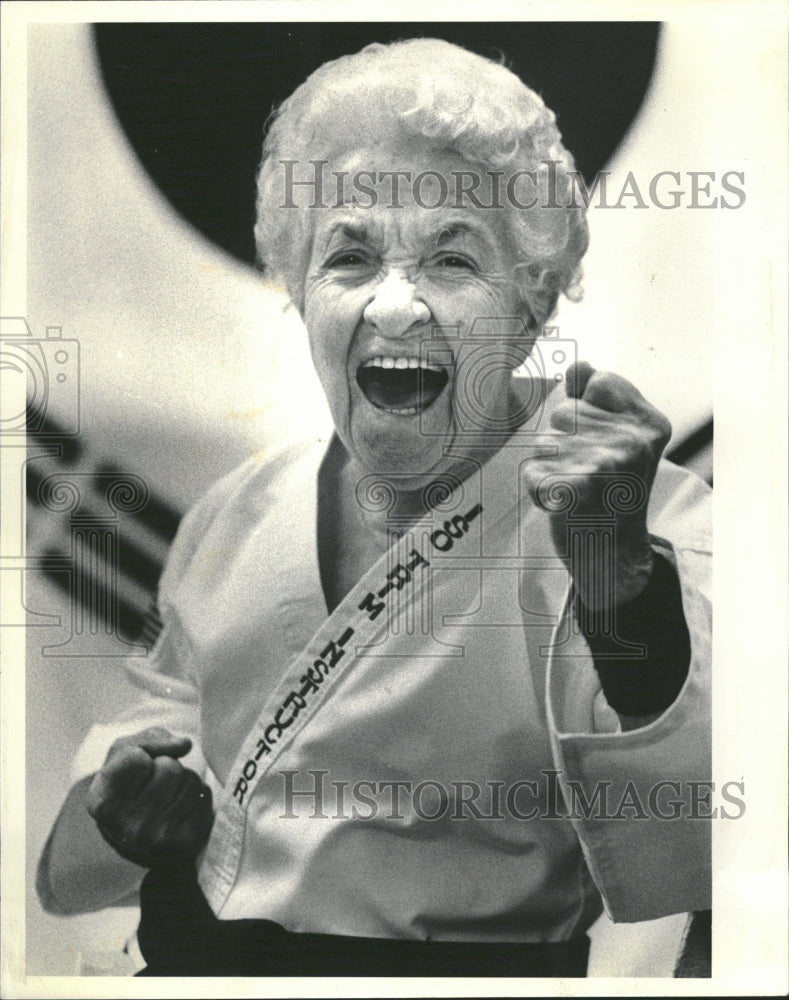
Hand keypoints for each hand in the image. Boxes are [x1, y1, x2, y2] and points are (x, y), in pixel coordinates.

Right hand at [85, 727, 213, 868]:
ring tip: (166, 797)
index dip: (140, 755)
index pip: (136, 757)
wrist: (138, 835)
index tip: (132, 772)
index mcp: (103, 803)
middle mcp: (128, 826)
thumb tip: (185, 744)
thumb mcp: (122, 755)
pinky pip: (204, 794)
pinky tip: (180, 808)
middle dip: (166, 766)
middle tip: (153, 785)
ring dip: (183, 780)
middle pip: (169, 767)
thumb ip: (149, 739)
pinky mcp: (186, 842)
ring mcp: (158, 837)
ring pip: (191, 779)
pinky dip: (197, 794)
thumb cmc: (129, 784)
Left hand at [524, 360, 671, 608]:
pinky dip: (536, 489)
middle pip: (563, 412)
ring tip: (577, 489)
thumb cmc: (613, 490)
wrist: (615, 554)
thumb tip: (580, 364)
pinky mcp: (576, 492)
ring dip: (550, 466)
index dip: (587, 410)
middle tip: (588, 473)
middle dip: (564, 440)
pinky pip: (532, 473)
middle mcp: (632, 442)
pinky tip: (559, 504)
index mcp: (649, 423)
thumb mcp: (622, 438)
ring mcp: (606, 467)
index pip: (596, 381)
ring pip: (544, 443)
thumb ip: (600, 397)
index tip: (604, 442)